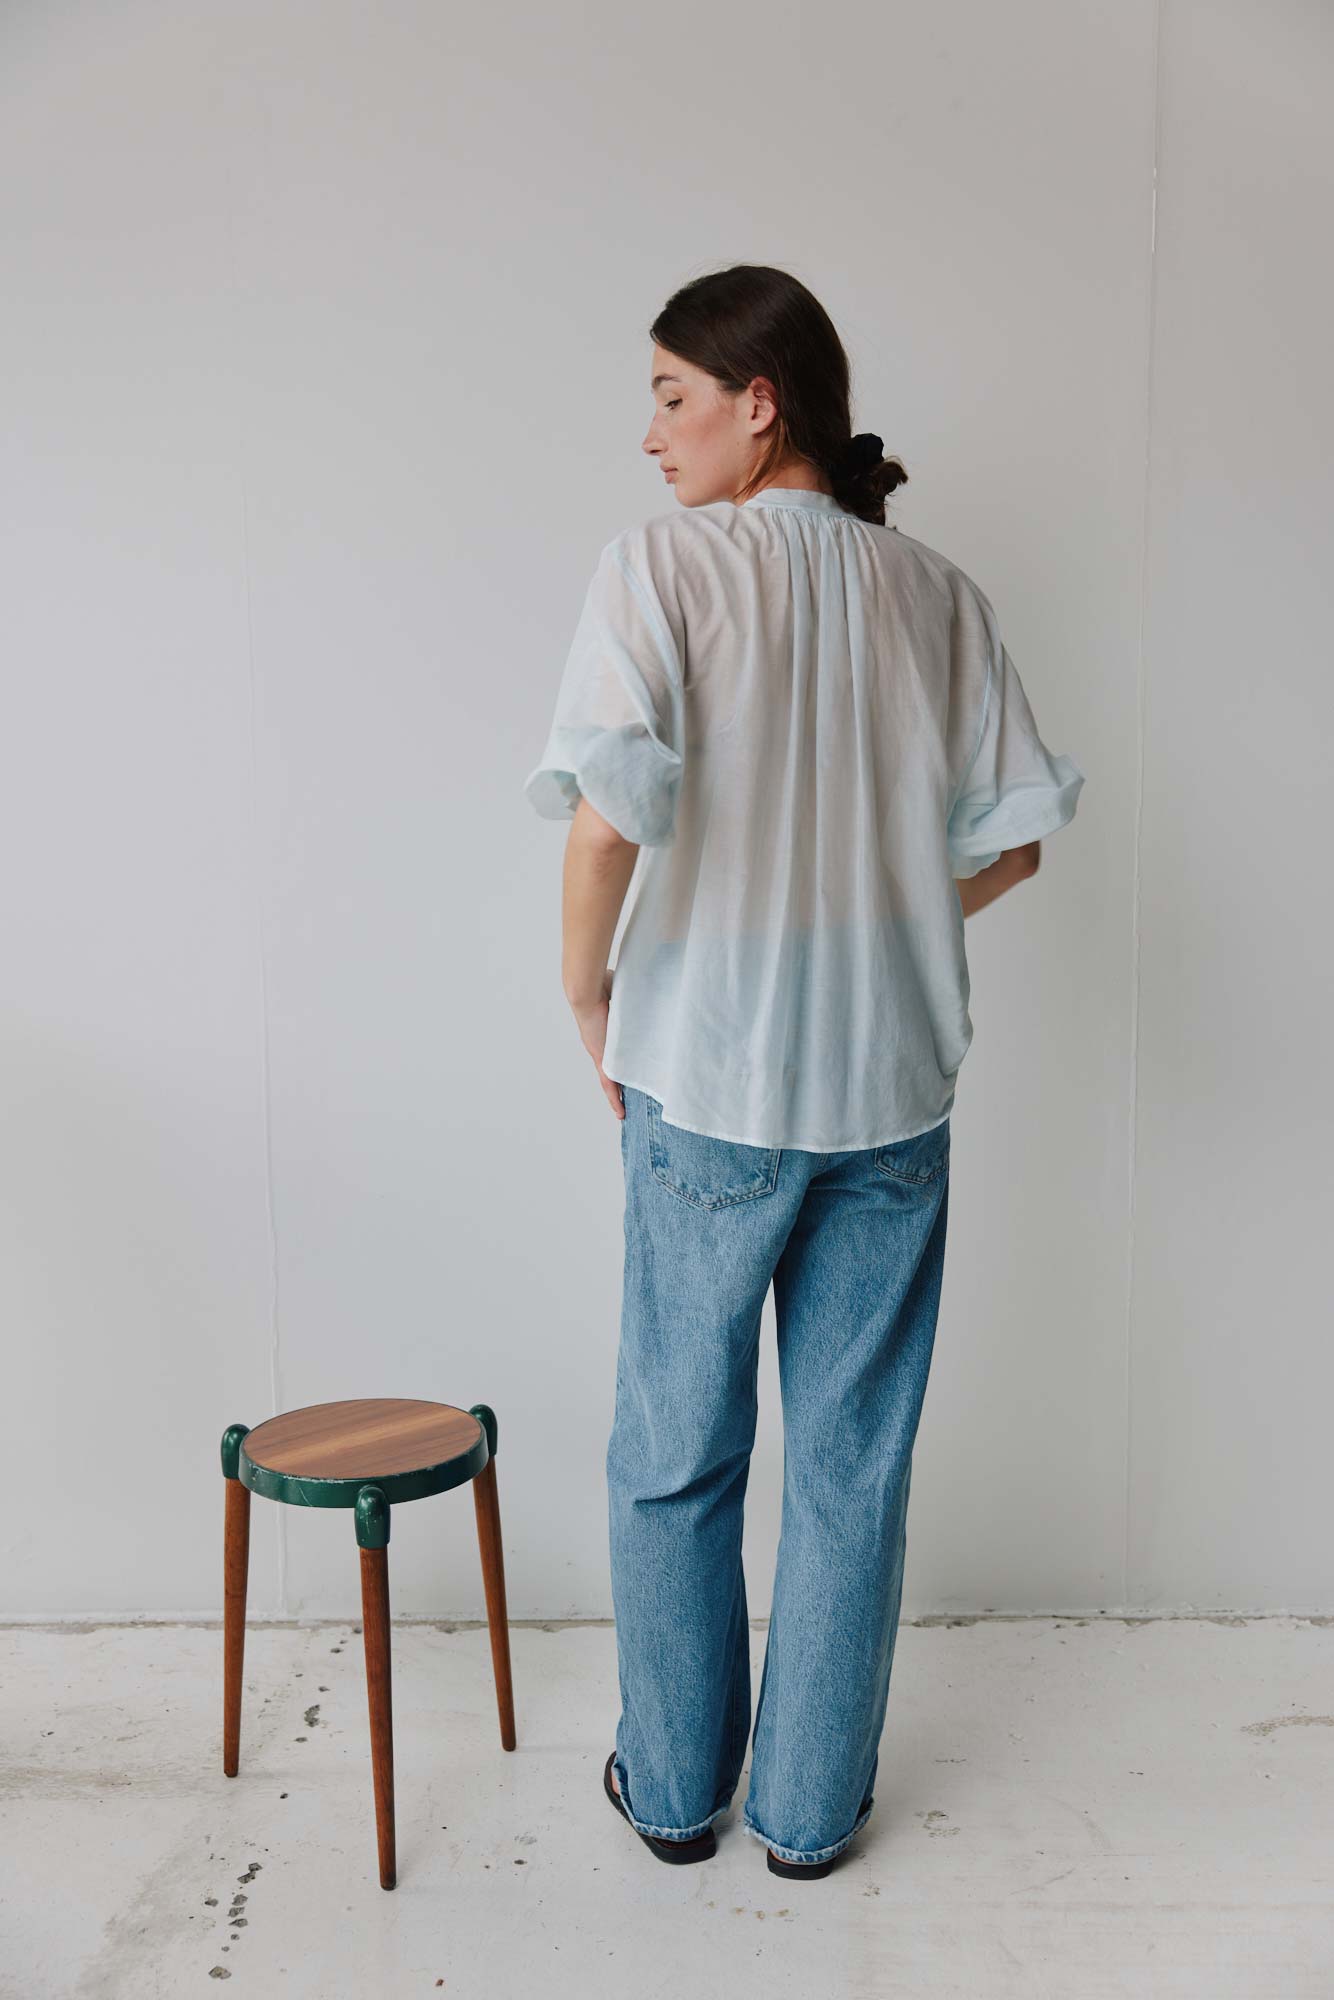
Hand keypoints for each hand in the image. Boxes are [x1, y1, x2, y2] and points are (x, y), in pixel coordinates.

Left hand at [571, 968, 624, 1118]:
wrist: (587, 991)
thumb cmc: (602, 985)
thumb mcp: (622, 995)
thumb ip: (631, 999)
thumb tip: (645, 991)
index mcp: (604, 1034)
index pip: (614, 1055)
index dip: (621, 1066)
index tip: (628, 1076)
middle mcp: (600, 1047)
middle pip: (612, 1072)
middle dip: (620, 1086)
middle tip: (631, 1101)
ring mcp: (600, 1054)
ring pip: (611, 1080)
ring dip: (619, 1094)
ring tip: (628, 1111)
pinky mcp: (601, 1059)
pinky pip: (609, 1084)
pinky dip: (614, 1098)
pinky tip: (621, 1112)